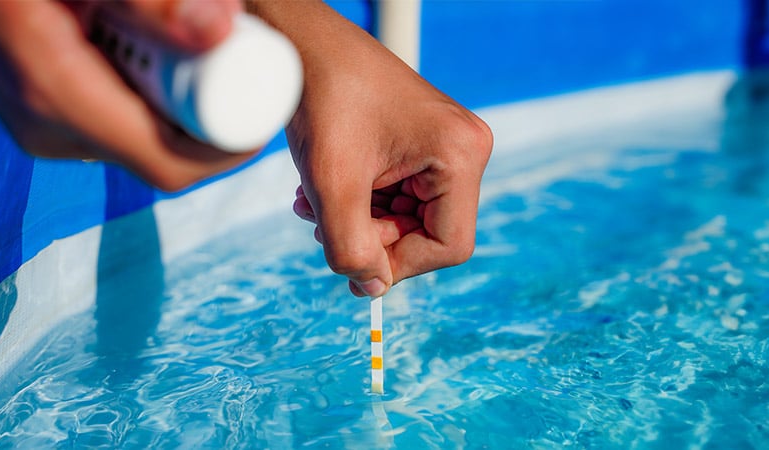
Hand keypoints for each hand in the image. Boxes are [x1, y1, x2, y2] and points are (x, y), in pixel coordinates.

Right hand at [0, 0, 250, 191]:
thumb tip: (221, 27)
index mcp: (55, 89)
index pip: (168, 162)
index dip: (229, 146)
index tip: (267, 102)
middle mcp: (47, 126)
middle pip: (163, 156)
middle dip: (214, 120)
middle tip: (249, 67)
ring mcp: (42, 130)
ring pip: (142, 142)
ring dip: (183, 108)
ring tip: (208, 54)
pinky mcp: (43, 122)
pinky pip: (118, 127)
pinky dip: (151, 99)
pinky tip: (161, 56)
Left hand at [253, 1, 492, 296]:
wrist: (304, 43)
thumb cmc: (322, 99)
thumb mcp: (331, 184)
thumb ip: (350, 247)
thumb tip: (371, 290)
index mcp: (460, 155)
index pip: (449, 245)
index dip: (399, 264)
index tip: (351, 261)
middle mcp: (464, 149)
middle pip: (427, 233)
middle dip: (370, 236)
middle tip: (320, 225)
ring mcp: (443, 145)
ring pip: (406, 216)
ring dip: (357, 220)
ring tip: (311, 202)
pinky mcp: (419, 142)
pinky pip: (397, 193)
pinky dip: (358, 199)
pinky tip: (320, 187)